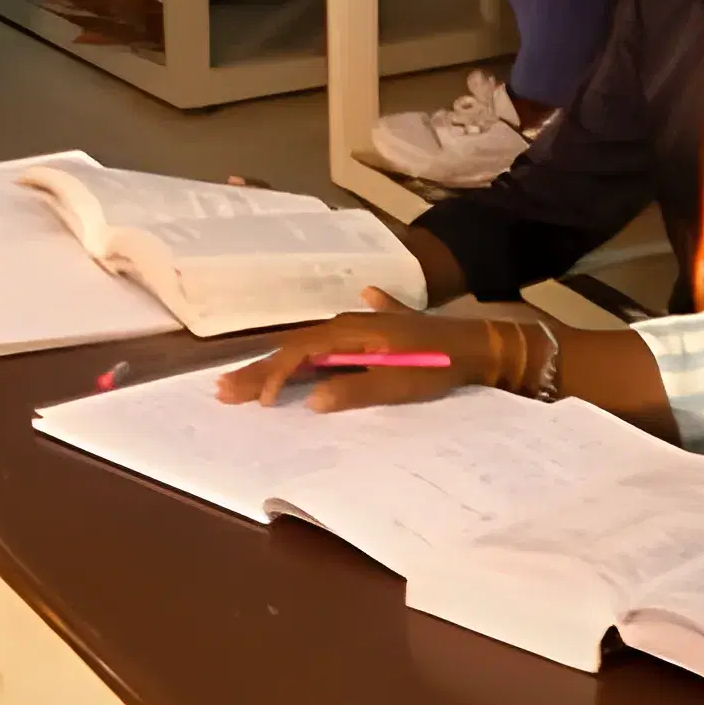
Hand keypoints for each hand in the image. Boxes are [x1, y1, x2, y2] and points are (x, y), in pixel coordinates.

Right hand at [217, 292, 512, 411]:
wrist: (480, 344)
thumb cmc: (440, 365)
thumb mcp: (399, 382)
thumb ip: (354, 390)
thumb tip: (312, 399)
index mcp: (350, 333)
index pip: (299, 354)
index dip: (274, 376)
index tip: (257, 401)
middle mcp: (350, 323)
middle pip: (296, 347)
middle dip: (259, 369)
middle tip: (223, 389)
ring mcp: (364, 323)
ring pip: (312, 341)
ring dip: (281, 359)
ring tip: (252, 377)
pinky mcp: (380, 328)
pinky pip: (339, 334)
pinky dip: (331, 334)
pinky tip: (349, 303)